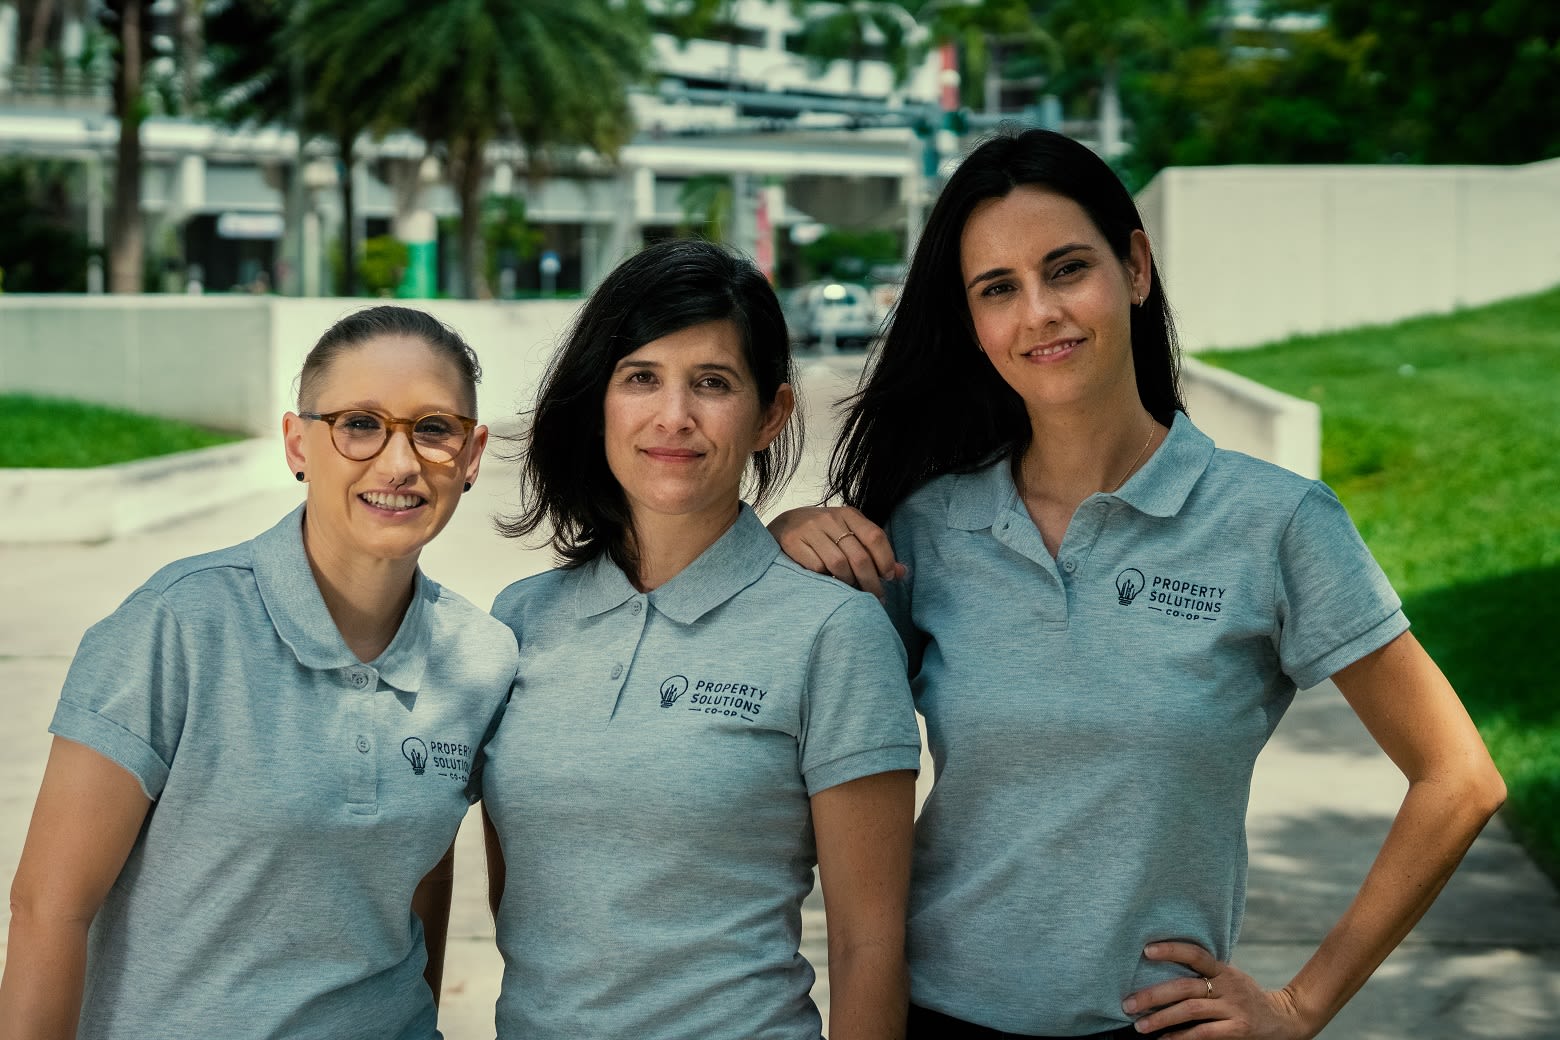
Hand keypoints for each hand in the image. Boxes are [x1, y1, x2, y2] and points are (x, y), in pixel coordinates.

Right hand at [768, 506, 904, 598]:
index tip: (889, 578)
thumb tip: (902, 573)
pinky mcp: (792, 541)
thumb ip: (875, 551)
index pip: (875, 537)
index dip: (886, 560)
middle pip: (859, 556)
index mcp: (848, 514)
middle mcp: (830, 518)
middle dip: (871, 582)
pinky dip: (826, 580)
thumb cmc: (824, 534)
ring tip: (853, 593)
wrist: (783, 524)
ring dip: (849, 584)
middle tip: (876, 598)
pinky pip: (816, 568)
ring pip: (839, 564)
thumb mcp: (849, 535)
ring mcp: (809, 529)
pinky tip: (829, 584)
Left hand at [1121, 942, 1312, 1039]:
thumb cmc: (1246, 998)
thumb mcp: (1229, 980)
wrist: (1285, 1019)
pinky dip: (1182, 1037)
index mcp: (1223, 970)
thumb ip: (1204, 977)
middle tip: (1128, 1004)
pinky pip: (1205, 1033)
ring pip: (1191, 1011)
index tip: (1146, 950)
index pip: (1196, 954)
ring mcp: (1234, 1008)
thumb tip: (1160, 977)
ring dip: (1161, 1019)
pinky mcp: (1239, 1030)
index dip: (1172, 949)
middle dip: (1152, 996)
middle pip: (1185, 987)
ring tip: (1140, 1025)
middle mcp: (1228, 986)